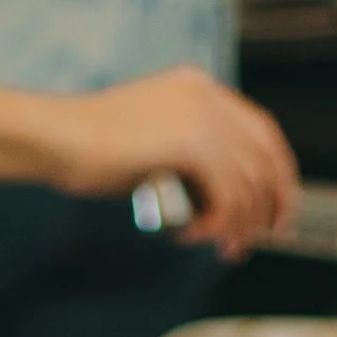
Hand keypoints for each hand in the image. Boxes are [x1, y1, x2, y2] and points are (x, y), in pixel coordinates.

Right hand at [42, 69, 295, 258]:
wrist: (59, 137)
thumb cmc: (93, 150)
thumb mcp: (154, 147)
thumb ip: (191, 162)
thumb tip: (220, 202)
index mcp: (201, 88)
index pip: (261, 131)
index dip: (277, 175)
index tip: (276, 211)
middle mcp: (207, 96)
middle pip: (265, 156)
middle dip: (271, 205)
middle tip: (261, 241)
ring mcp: (200, 115)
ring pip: (247, 181)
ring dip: (238, 224)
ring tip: (220, 247)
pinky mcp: (189, 141)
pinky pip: (225, 193)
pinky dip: (215, 223)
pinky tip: (191, 235)